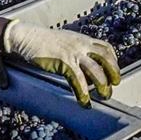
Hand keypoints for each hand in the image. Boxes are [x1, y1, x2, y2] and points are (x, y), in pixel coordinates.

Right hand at [2, 21, 120, 105]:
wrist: (25, 37)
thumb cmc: (40, 40)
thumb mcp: (63, 40)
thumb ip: (73, 49)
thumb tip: (79, 61)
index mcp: (81, 39)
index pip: (105, 47)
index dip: (113, 59)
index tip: (113, 69)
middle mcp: (81, 45)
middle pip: (106, 58)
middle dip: (114, 71)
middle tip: (115, 83)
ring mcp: (73, 53)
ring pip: (96, 71)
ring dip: (103, 84)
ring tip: (104, 95)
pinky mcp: (64, 63)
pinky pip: (79, 80)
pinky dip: (84, 93)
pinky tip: (85, 102)